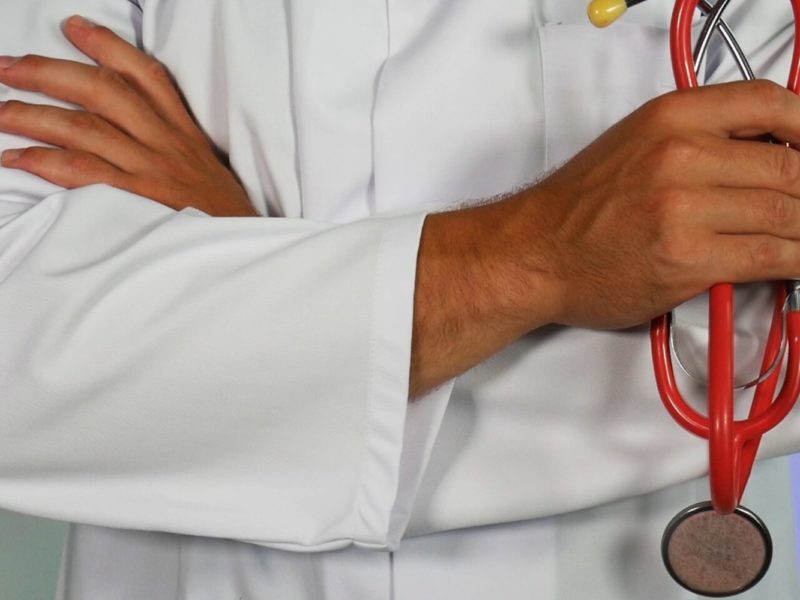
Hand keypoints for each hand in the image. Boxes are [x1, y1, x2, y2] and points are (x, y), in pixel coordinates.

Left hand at [0, 15, 256, 216]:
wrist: (242, 247)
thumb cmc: (222, 214)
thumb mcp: (208, 168)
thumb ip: (174, 145)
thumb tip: (132, 132)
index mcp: (184, 132)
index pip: (146, 75)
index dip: (107, 46)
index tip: (73, 27)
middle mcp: (165, 142)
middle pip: (103, 91)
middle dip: (49, 73)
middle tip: (7, 68)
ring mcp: (150, 170)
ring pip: (83, 127)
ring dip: (32, 115)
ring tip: (0, 112)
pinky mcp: (137, 200)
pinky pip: (82, 172)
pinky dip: (43, 162)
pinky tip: (15, 159)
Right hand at [413, 81, 799, 393]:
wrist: (534, 254)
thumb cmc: (576, 208)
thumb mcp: (634, 145)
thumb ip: (696, 139)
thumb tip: (760, 154)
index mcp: (669, 119)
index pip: (769, 104)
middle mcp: (680, 156)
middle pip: (788, 167)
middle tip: (798, 209)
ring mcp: (684, 209)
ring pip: (787, 214)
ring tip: (799, 236)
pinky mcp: (688, 259)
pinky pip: (771, 255)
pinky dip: (796, 261)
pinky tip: (795, 263)